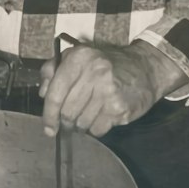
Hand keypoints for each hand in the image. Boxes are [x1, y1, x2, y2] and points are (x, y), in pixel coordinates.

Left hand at [39, 41, 186, 137]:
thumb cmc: (108, 64)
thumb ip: (54, 70)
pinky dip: (97, 128)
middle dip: (66, 121)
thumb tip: (42, 93)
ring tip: (91, 113)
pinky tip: (104, 116)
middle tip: (71, 120)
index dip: (48, 115)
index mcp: (79, 57)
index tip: (48, 127)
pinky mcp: (120, 108)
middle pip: (67, 112)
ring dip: (82, 124)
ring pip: (81, 123)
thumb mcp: (79, 56)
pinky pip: (98, 130)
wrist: (146, 68)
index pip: (55, 94)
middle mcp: (94, 72)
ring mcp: (108, 91)